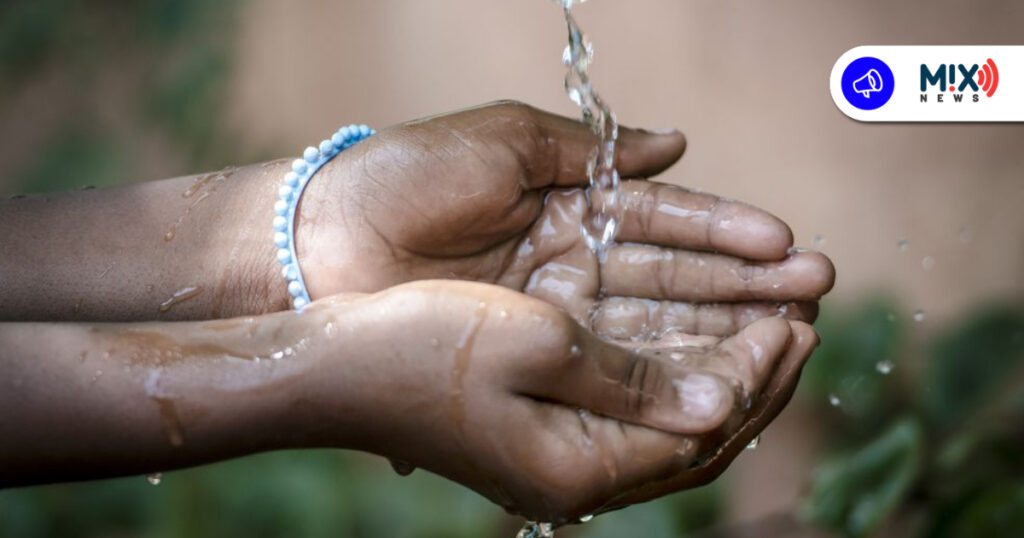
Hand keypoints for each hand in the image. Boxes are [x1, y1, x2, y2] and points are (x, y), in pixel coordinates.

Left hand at [297, 101, 833, 335]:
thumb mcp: (504, 141)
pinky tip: (716, 372)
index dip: (726, 232)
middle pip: (673, 277)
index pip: (664, 220)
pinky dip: (662, 365)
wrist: (322, 241)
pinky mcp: (530, 354)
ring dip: (721, 328)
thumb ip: (592, 148)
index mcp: (568, 202)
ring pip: (652, 323)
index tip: (786, 244)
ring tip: (790, 331)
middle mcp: (571, 261)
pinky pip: (608, 361)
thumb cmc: (406, 177)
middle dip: (744, 283)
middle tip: (816, 291)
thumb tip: (678, 142)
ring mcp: (553, 312)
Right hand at [303, 280, 818, 523]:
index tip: (792, 320)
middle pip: (694, 439)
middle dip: (754, 379)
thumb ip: (633, 379)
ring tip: (764, 324)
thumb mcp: (536, 345)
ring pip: (666, 424)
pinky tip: (689, 340)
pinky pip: (628, 411)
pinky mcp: (538, 431)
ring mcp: (554, 457)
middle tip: (800, 320)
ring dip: (717, 372)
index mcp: (577, 468)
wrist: (332, 367)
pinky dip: (670, 376)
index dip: (754, 375)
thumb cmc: (421, 347)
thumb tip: (718, 401)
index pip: (700, 432)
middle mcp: (573, 476)